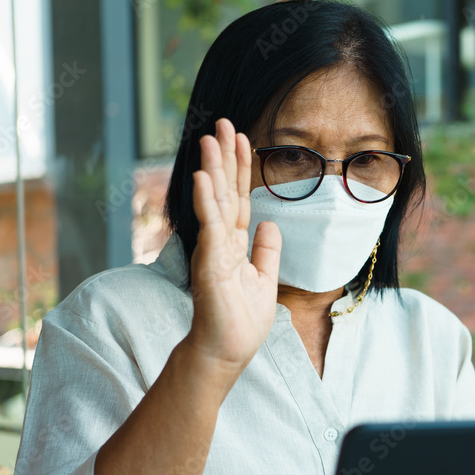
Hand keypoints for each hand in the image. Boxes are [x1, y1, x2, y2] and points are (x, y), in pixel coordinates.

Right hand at [183, 118, 280, 382]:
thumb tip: (270, 223)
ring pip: (215, 202)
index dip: (240, 168)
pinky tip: (205, 177)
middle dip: (224, 157)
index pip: (239, 198)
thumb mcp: (264, 279)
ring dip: (213, 169)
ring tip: (209, 138)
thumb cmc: (241, 321)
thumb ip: (266, 250)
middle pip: (225, 191)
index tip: (242, 138)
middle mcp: (222, 242)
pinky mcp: (210, 263)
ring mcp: (214, 250)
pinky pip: (210, 227)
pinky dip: (207, 202)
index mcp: (236, 244)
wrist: (227, 351)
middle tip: (221, 123)